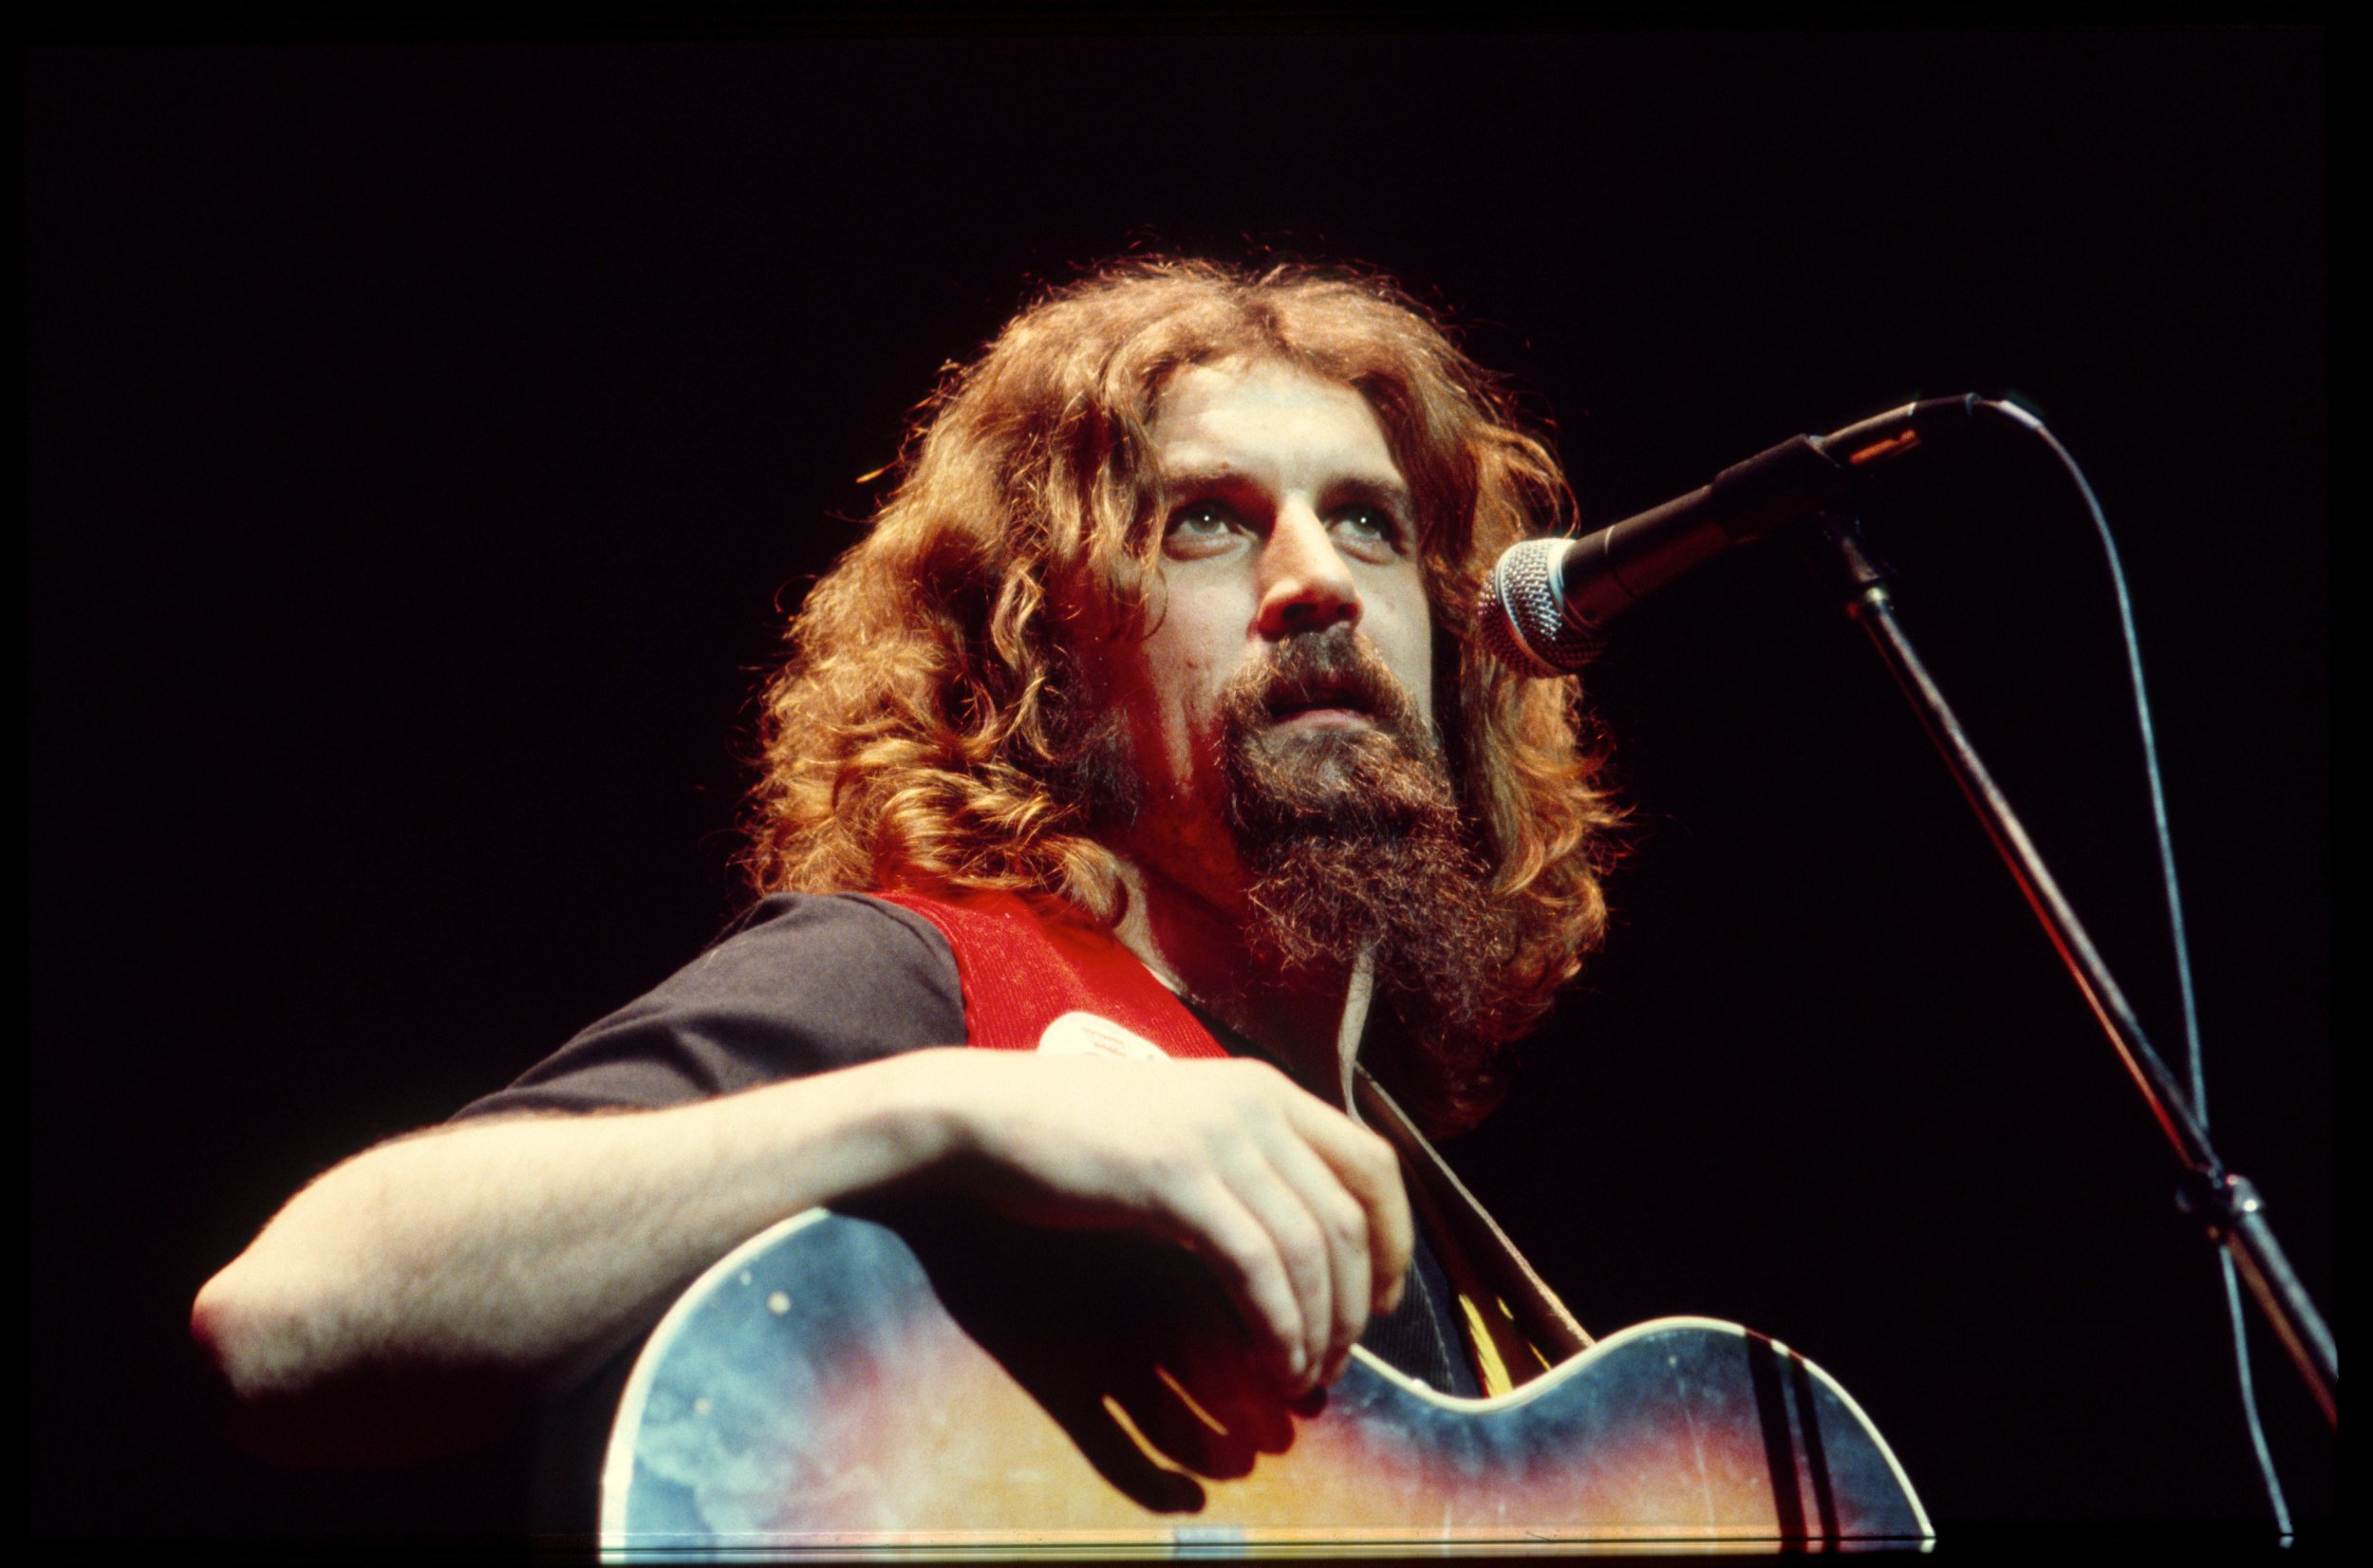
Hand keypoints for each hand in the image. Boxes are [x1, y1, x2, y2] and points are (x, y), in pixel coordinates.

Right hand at [923, 1051, 1413, 1395]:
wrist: (986, 1113)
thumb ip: (1240, 1166)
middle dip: (1358, 1303)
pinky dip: (1277, 1325)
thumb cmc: (1073, 1133)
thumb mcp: (1180, 1131)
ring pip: (1311, 1249)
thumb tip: (1292, 1249)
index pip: (1373, 1162)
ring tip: (1301, 1378)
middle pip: (1352, 1216)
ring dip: (1319, 1328)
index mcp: (1265, 1089)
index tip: (1383, 1302)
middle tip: (1337, 1362)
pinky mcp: (1178, 1179)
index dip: (1396, 1240)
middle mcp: (1257, 1104)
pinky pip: (1258, 1267)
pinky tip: (1269, 1363)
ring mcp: (1219, 1137)